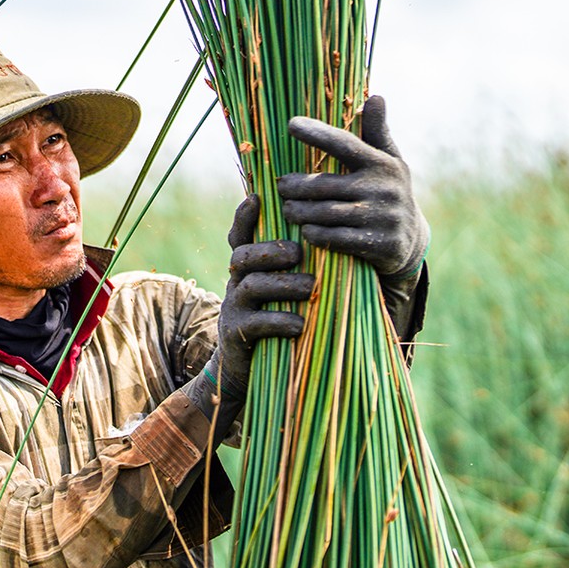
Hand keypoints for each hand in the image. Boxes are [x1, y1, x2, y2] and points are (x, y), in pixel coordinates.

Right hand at [187, 194, 312, 433]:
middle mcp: (236, 283)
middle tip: (297, 252)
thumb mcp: (286, 290)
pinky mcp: (237, 335)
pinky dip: (280, 321)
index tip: (257, 198)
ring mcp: (233, 309)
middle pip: (243, 256)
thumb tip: (335, 234)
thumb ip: (298, 266)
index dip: (244, 217)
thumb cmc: (279, 321)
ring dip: (282, 284)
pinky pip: (255, 323)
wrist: (249, 369)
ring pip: (251, 286)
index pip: (240, 235)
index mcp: (248, 268)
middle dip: (269, 250)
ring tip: (310, 288)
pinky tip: (300, 323)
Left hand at [277, 94, 427, 281]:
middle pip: (324, 185)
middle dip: (295, 187)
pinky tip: (306, 231)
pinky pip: (335, 239)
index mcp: (381, 164)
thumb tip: (375, 97)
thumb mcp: (389, 162)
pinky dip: (315, 235)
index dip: (317, 134)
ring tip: (288, 209)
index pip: (344, 144)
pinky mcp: (379, 244)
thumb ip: (377, 132)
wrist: (411, 240)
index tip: (291, 124)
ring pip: (325, 213)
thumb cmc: (389, 192)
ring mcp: (381, 217)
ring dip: (299, 212)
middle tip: (281, 187)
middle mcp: (382, 189)